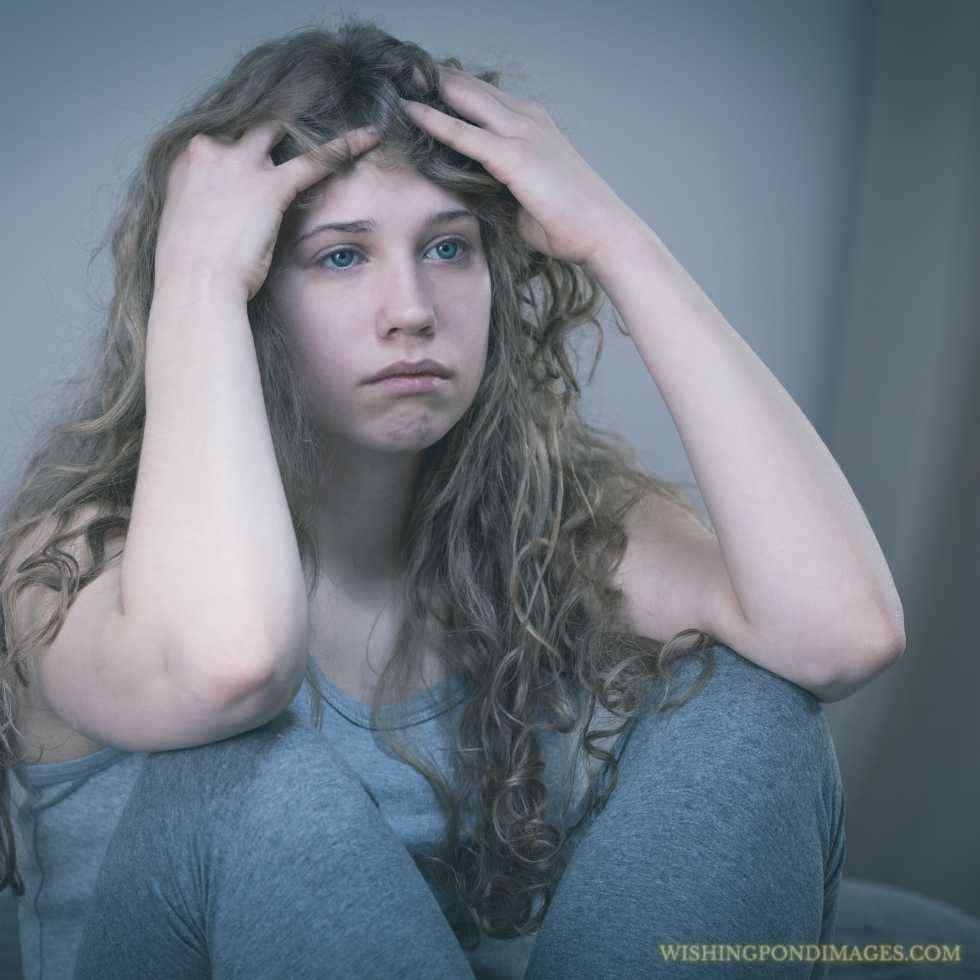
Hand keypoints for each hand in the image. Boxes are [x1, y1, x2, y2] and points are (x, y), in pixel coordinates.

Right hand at [154, 122, 380, 302]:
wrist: (193, 286)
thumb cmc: (190, 272)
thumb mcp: (188, 227)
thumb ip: (207, 206)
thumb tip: (225, 218)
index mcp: (186, 159)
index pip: (227, 136)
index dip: (251, 141)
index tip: (267, 143)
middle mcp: (210, 151)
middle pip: (253, 123)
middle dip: (278, 119)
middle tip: (306, 105)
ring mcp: (240, 165)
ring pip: (282, 127)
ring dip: (308, 118)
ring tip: (335, 101)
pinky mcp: (270, 186)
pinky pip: (316, 159)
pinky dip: (345, 147)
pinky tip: (369, 138)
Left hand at [401, 67, 636, 266]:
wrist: (604, 233)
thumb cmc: (570, 223)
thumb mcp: (527, 197)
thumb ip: (498, 186)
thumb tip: (471, 193)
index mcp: (533, 125)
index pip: (484, 97)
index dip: (452, 89)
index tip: (419, 84)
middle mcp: (527, 119)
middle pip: (471, 87)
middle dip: (434, 78)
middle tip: (398, 70)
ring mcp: (522, 133)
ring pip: (465, 99)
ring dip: (428, 88)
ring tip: (393, 79)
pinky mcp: (514, 156)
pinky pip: (465, 133)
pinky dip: (435, 121)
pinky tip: (409, 111)